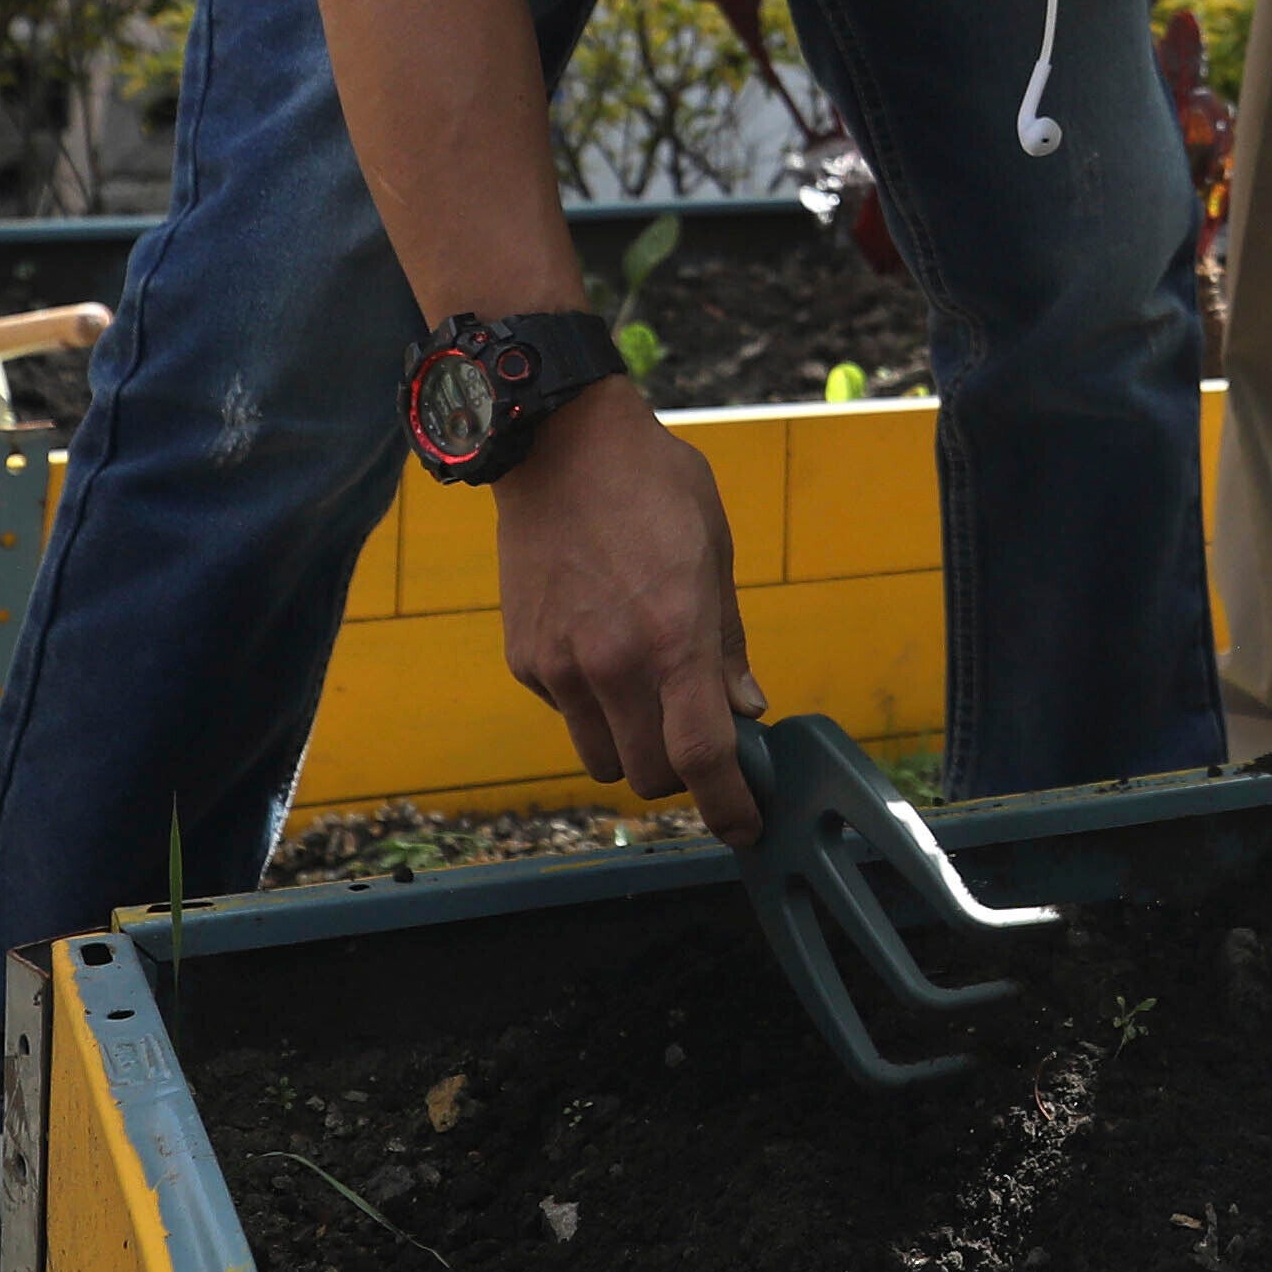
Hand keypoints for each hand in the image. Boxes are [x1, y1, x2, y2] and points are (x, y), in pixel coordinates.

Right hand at [485, 388, 767, 840]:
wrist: (558, 444)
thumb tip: (747, 709)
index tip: (745, 827)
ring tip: (646, 695)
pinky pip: (567, 715)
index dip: (729, 806)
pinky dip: (592, 707)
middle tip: (698, 736)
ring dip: (632, 747)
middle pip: (651, 775)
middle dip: (681, 772)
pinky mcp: (525, 659)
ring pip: (602, 759)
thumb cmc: (652, 487)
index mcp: (675, 637)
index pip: (704, 756)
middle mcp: (614, 664)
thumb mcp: (714, 553)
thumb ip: (728, 643)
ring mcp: (562, 666)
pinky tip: (600, 651)